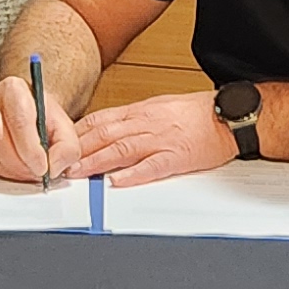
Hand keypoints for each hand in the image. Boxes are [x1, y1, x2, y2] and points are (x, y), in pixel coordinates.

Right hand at [0, 74, 72, 182]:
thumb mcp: (65, 129)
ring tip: (27, 172)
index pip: (19, 122)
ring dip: (9, 171)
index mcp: (14, 89)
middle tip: (36, 174)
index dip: (31, 150)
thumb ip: (67, 149)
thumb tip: (53, 167)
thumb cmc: (43, 118)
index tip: (42, 167)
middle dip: (20, 165)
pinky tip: (12, 169)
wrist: (28, 114)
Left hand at [61, 91, 236, 184]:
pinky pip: (151, 167)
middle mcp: (146, 123)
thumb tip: (109, 128)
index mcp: (141, 111)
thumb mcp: (160, 106)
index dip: (78, 132)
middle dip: (79, 149)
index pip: (101, 120)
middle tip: (59, 162)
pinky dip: (132, 174)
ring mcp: (160, 140)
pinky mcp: (176, 157)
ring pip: (121, 150)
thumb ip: (134, 118)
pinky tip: (116, 181)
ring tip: (77, 173)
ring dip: (96, 162)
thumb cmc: (197, 112)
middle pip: (105, 135)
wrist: (228, 115)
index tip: (61, 143)